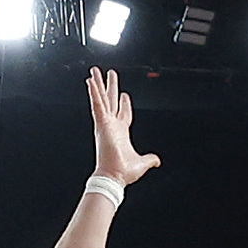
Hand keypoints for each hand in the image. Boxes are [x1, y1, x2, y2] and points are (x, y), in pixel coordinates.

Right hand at [87, 68, 158, 187]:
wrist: (114, 176)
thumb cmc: (123, 172)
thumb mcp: (142, 163)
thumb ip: (150, 159)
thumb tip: (157, 161)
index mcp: (121, 132)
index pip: (123, 113)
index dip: (124, 103)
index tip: (124, 94)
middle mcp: (111, 126)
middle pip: (110, 101)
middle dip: (109, 87)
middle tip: (108, 74)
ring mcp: (105, 123)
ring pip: (101, 99)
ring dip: (99, 84)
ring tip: (95, 71)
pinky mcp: (101, 123)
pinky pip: (97, 104)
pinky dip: (93, 93)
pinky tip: (90, 82)